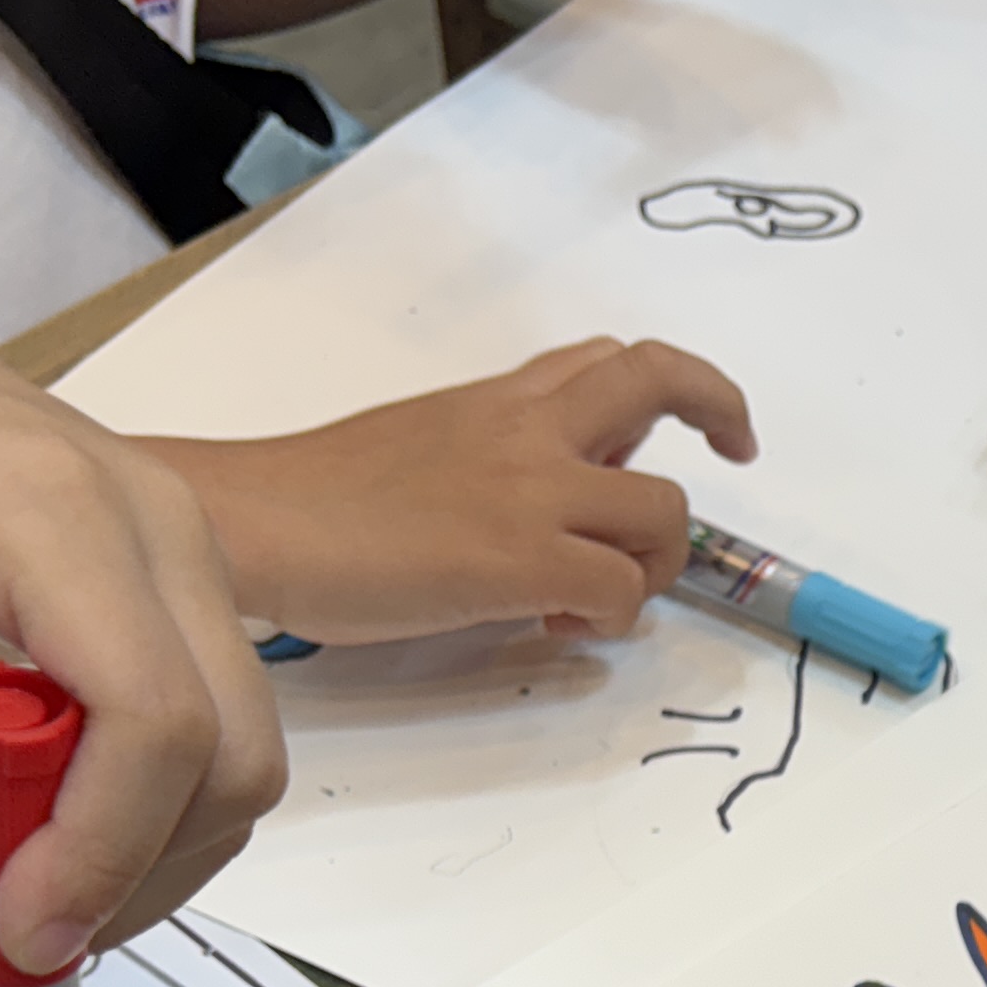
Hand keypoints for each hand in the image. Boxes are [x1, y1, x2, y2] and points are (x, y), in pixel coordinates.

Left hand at [0, 195, 286, 974]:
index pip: (153, 720)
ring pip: (241, 752)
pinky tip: (45, 817)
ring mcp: (185, 544)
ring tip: (14, 877)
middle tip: (7, 923)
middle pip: (231, 753)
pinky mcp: (177, 574)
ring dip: (146, 846)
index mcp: (50, 509)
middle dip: (135, 867)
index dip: (98, 852)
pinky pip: (213, 719)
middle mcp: (157, 522)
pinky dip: (146, 800)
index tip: (10, 932)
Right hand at [166, 338, 758, 649]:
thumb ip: (494, 455)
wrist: (253, 519)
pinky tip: (557, 625)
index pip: (608, 361)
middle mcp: (526, 428)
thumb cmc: (316, 500)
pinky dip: (610, 617)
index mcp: (499, 401)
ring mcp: (530, 490)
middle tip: (733, 458)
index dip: (676, 385)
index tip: (705, 424)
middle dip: (718, 410)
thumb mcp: (421, 444)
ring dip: (652, 563)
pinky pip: (620, 588)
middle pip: (658, 381)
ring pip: (664, 510)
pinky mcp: (521, 558)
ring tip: (593, 596)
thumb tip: (550, 502)